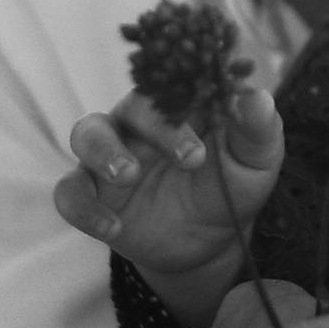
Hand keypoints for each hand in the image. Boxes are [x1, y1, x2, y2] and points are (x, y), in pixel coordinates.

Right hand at [53, 82, 282, 324]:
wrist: (208, 244)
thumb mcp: (255, 164)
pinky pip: (69, 192)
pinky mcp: (91, 193)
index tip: (215, 114)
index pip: (176, 83)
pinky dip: (84, 207)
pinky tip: (111, 227)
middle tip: (191, 158)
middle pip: (133, 106)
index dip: (190, 90)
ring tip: (127, 175)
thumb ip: (258, 131)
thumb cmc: (229, 189)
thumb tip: (259, 97)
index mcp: (177, 105)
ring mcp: (108, 157)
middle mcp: (138, 123)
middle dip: (158, 127)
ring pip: (86, 135)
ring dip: (104, 151)